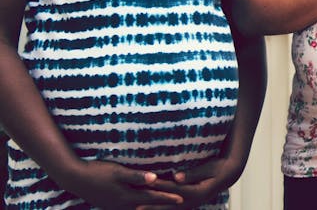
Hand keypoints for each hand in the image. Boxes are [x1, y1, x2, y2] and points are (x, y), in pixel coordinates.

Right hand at [52, 159, 182, 208]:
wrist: (73, 178)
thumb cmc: (96, 171)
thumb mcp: (117, 172)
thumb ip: (136, 176)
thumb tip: (155, 178)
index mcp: (126, 196)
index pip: (152, 197)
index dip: (168, 197)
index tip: (182, 198)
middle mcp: (122, 205)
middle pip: (147, 206)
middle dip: (163, 205)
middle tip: (179, 204)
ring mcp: (115, 206)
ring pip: (139, 208)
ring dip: (152, 207)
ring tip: (164, 207)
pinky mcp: (109, 205)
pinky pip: (129, 208)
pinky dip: (140, 207)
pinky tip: (143, 206)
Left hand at [134, 157, 240, 208]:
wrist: (228, 175)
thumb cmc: (219, 168)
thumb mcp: (210, 168)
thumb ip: (193, 174)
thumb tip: (177, 177)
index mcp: (198, 192)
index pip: (175, 189)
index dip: (161, 186)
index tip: (147, 184)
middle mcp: (194, 201)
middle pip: (170, 205)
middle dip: (153, 206)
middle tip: (137, 207)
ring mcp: (192, 204)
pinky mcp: (189, 203)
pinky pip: (174, 209)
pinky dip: (163, 209)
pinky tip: (153, 209)